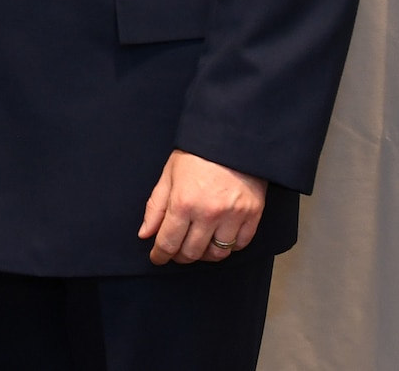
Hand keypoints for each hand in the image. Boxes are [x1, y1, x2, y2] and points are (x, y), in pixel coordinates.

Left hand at [138, 149, 266, 263]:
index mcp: (183, 203)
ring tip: (198, 246)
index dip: (160, 255)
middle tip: (176, 252)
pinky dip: (229, 247)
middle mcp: (208, 214)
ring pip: (217, 254)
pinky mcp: (253, 215)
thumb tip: (145, 234)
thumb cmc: (196, 155)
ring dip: (204, 255)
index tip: (157, 258)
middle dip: (180, 257)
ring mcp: (233, 216)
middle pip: (192, 253)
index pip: (168, 242)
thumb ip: (155, 207)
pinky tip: (220, 238)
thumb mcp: (168, 175)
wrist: (232, 139)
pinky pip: (240, 245)